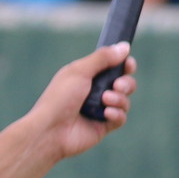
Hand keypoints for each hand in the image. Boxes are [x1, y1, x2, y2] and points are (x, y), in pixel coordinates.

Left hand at [33, 41, 133, 156]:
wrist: (50, 130)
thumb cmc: (60, 98)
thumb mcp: (80, 71)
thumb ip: (102, 58)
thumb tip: (124, 47)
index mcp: (88, 76)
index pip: (114, 67)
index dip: (125, 64)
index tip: (128, 65)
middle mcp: (95, 92)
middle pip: (125, 83)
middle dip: (126, 83)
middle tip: (117, 85)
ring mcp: (99, 109)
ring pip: (124, 100)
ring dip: (119, 98)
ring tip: (106, 100)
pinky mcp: (103, 126)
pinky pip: (120, 118)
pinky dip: (117, 114)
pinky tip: (106, 114)